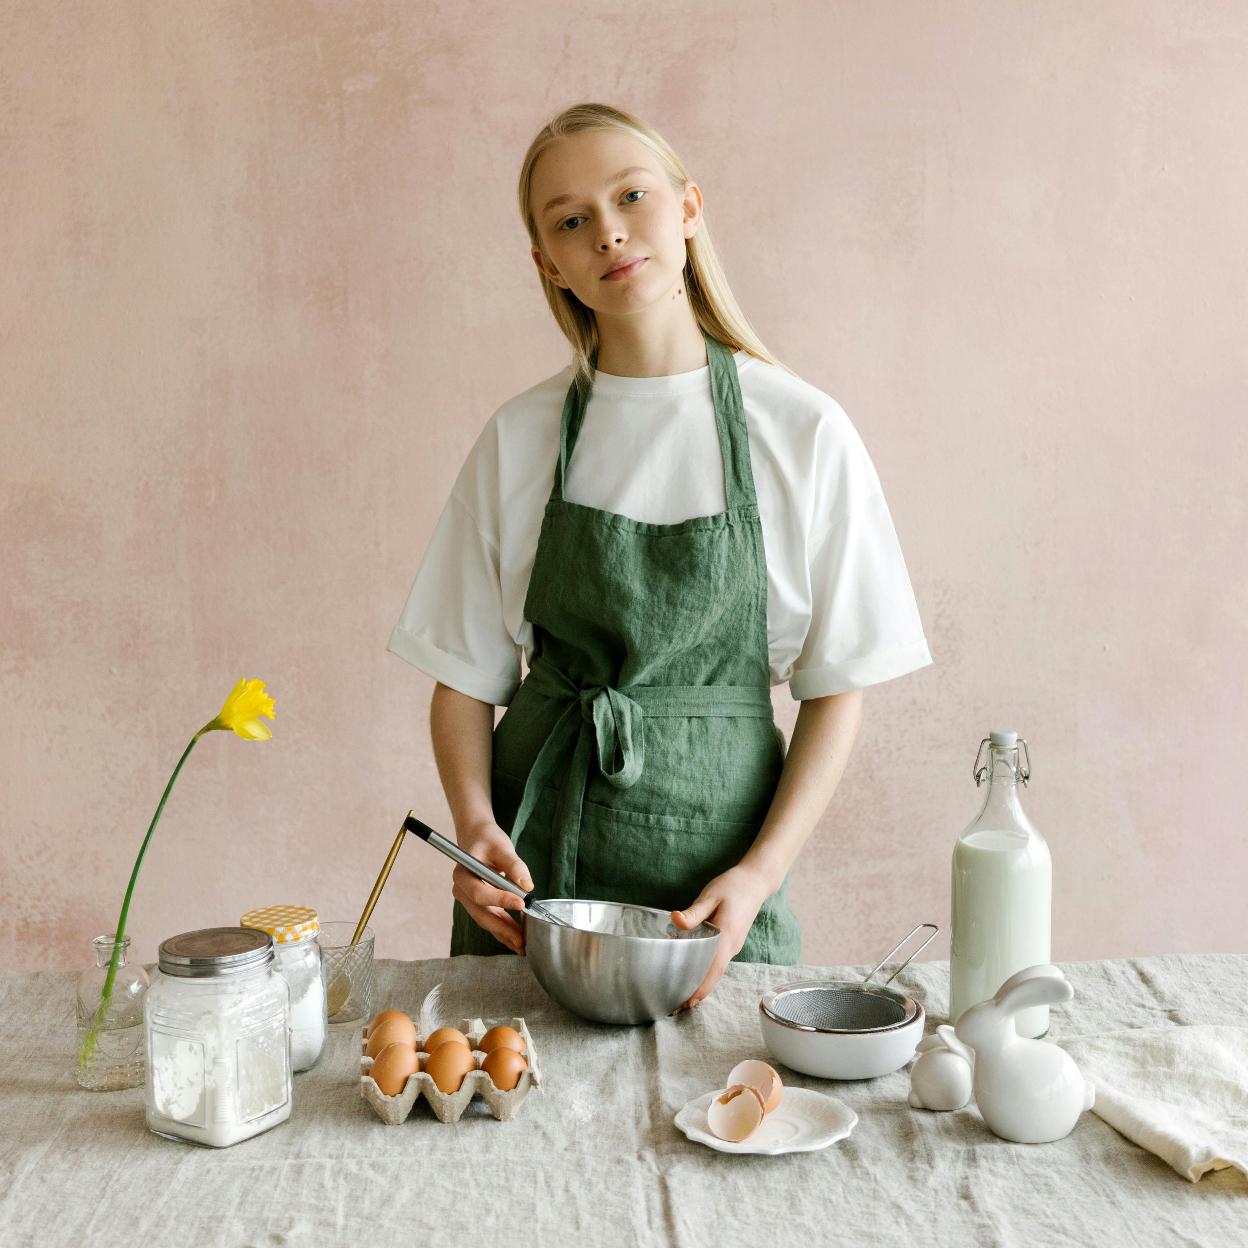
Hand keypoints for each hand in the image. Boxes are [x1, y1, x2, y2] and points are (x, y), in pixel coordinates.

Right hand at [452, 820, 533, 955]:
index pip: (480, 892)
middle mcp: (462, 890)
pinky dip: (503, 930)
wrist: (477, 838)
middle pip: (481, 913)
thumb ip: (514, 865)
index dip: (500, 900)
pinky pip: (491, 919)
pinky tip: (517, 940)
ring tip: (522, 946)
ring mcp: (469, 900)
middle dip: (502, 928)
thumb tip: (527, 887)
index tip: (522, 903)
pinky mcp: (479, 904)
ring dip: (504, 934)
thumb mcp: (502, 847)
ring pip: (486, 920)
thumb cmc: (487, 839)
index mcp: (463, 874)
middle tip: (521, 940)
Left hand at [669, 863, 774, 1008]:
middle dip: (698, 993)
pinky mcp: (732, 941)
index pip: (712, 970)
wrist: (756, 881)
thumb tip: (674, 920)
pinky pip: (718, 962)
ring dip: (702, 984)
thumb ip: (694, 912)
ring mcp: (734, 945)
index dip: (699, 989)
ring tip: (681, 995)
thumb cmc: (733, 886)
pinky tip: (693, 973)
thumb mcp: (710, 895)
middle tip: (676, 1006)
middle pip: (714, 976)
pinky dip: (707, 972)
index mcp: (726, 936)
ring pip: (717, 970)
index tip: (685, 1003)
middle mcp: (732, 946)